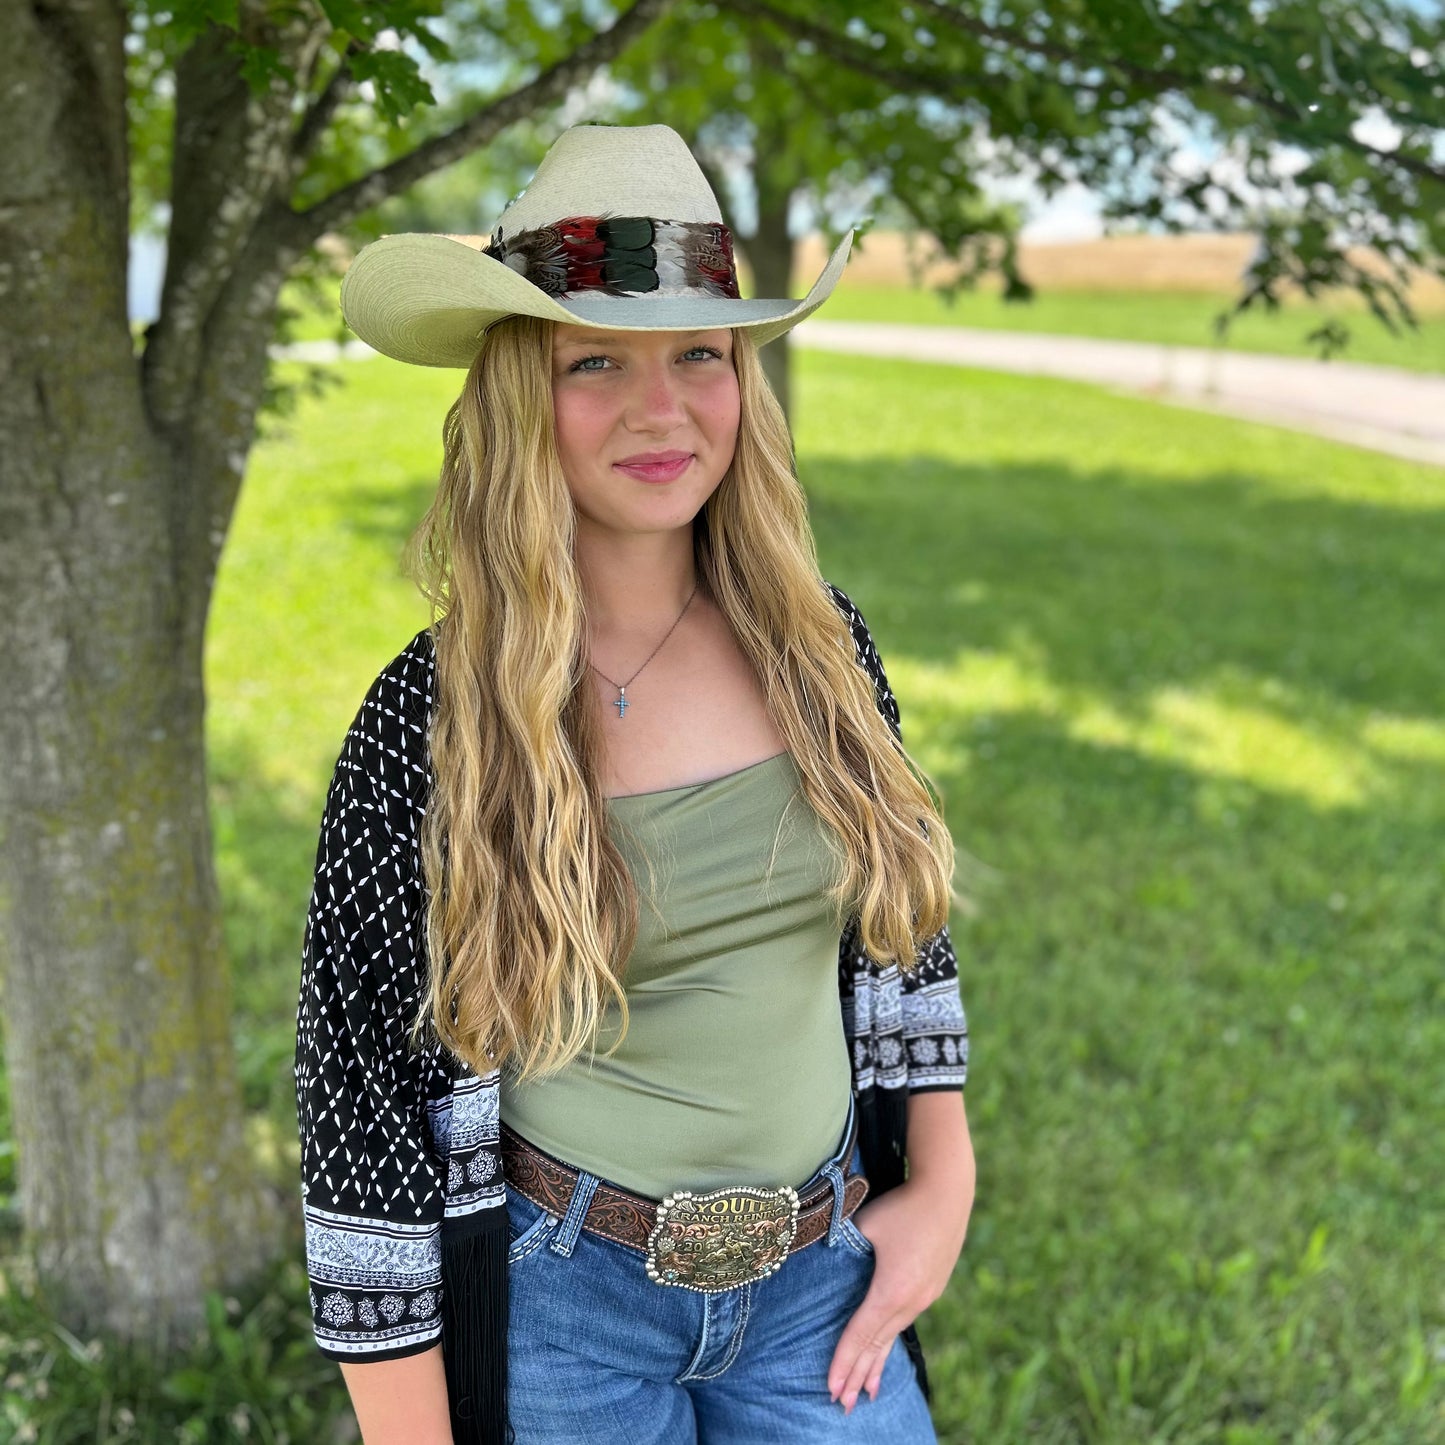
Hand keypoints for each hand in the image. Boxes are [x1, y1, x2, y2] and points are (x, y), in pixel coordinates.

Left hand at [825, 1172, 970, 1414]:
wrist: (948, 1192)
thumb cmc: (902, 1206)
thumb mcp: (865, 1223)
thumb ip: (843, 1244)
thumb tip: (821, 1257)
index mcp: (891, 1290)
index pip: (861, 1334)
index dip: (844, 1361)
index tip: (830, 1387)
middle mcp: (911, 1301)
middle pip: (878, 1345)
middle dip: (857, 1376)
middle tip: (841, 1405)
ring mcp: (924, 1297)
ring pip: (893, 1337)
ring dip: (876, 1365)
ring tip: (864, 1393)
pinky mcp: (931, 1288)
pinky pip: (904, 1323)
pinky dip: (890, 1344)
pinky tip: (886, 1355)